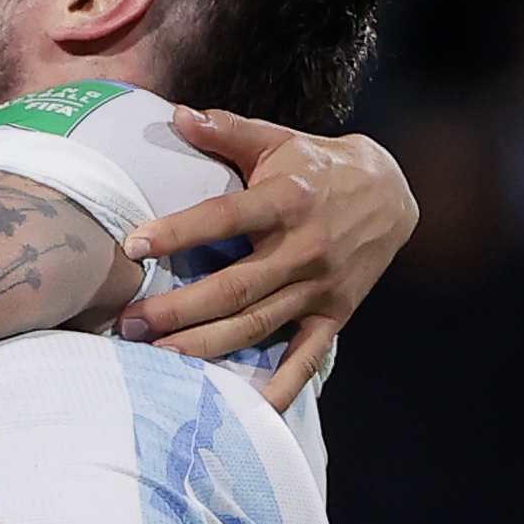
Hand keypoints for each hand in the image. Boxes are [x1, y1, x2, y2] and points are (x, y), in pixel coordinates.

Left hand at [117, 110, 415, 408]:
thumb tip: (176, 116)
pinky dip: (282, 385)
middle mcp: (305, 249)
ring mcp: (321, 288)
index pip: (224, 218)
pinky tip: (249, 408)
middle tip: (129, 323)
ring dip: (205, 346)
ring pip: (256, 325)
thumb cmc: (317, 166)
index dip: (178, 232)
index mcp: (287, 201)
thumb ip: (227, 130)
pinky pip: (306, 356)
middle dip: (177, 310)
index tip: (132, 244)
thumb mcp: (278, 141)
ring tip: (157, 356)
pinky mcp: (335, 314)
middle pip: (233, 288)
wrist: (394, 192)